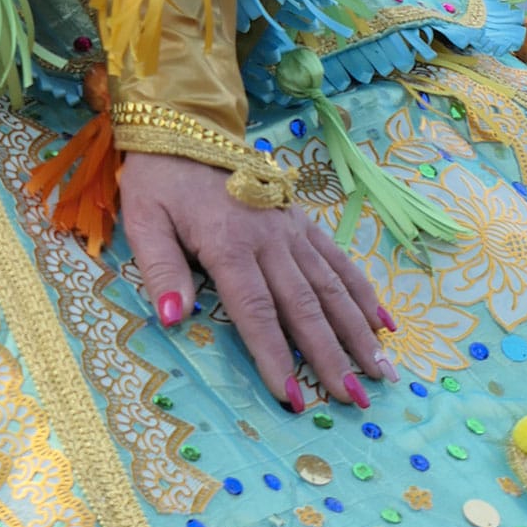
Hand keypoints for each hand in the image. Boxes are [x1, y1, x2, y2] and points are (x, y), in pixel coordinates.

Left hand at [119, 151, 391, 408]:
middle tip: (357, 400)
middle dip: (332, 356)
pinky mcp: (300, 218)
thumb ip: (161, 269)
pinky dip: (361, 290)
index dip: (275, 356)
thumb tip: (174, 319)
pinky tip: (383, 321)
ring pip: (330, 285)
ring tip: (383, 370)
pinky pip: (336, 258)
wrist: (184, 126)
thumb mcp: (144, 219)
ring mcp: (290, 227)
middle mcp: (268, 238)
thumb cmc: (161, 180)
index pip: (256, 311)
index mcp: (228, 243)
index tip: (294, 398)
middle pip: (304, 306)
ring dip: (357, 330)